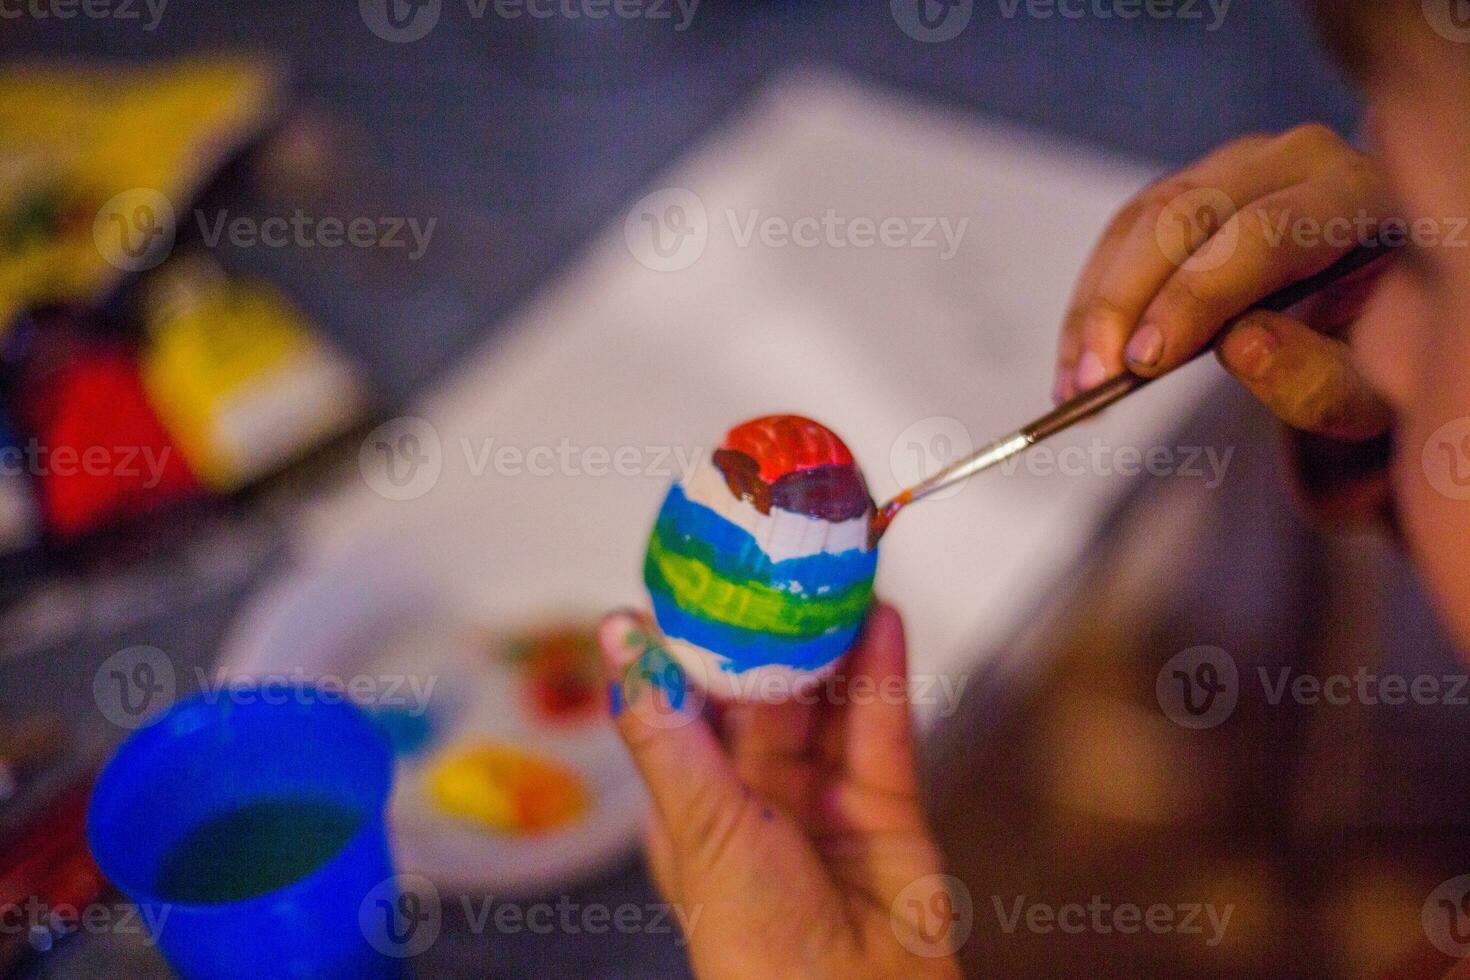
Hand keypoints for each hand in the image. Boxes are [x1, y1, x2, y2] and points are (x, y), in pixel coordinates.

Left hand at [597, 603, 962, 979]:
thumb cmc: (753, 938)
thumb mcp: (699, 823)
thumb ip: (667, 725)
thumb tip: (619, 634)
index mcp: (692, 802)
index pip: (688, 702)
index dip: (696, 639)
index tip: (704, 570)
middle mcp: (756, 794)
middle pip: (765, 694)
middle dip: (772, 630)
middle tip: (781, 554)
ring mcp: (825, 798)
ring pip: (827, 702)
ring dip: (832, 640)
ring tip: (837, 569)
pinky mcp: (888, 807)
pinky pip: (883, 728)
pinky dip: (883, 673)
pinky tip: (882, 619)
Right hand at [1055, 124, 1393, 443]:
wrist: (1383, 310)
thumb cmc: (1384, 356)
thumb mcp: (1372, 389)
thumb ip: (1318, 377)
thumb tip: (1238, 345)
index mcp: (1361, 197)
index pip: (1265, 233)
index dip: (1196, 296)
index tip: (1143, 364)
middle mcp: (1300, 159)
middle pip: (1186, 212)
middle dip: (1124, 301)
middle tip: (1092, 381)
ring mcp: (1239, 164)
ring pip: (1142, 217)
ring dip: (1096, 304)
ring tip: (1076, 383)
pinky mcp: (1194, 184)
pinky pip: (1123, 231)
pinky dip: (1092, 297)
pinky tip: (1078, 358)